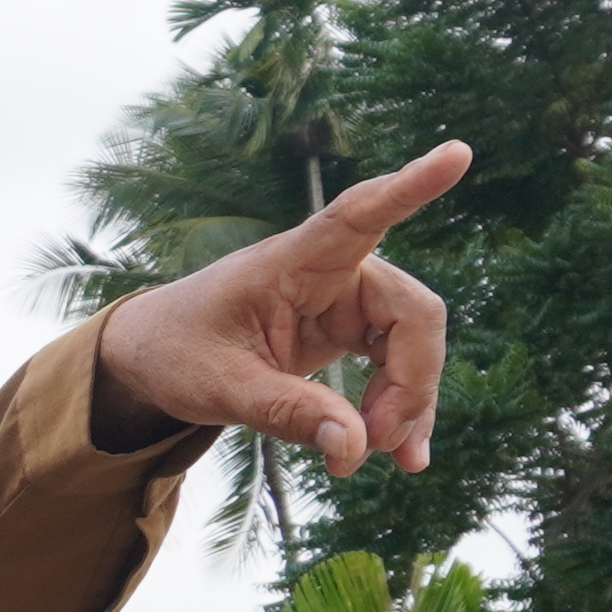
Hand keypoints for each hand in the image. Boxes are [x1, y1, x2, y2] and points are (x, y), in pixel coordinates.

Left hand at [93, 143, 471, 477]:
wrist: (154, 358)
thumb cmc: (175, 353)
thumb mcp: (218, 388)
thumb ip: (285, 413)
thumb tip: (355, 448)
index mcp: (290, 261)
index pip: (357, 215)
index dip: (409, 187)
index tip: (457, 153)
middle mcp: (329, 271)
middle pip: (411, 310)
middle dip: (412, 379)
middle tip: (382, 445)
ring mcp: (344, 300)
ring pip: (413, 340)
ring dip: (412, 399)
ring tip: (393, 457)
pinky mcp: (347, 329)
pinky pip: (396, 362)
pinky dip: (400, 405)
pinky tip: (397, 448)